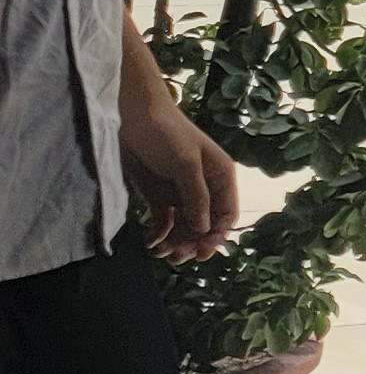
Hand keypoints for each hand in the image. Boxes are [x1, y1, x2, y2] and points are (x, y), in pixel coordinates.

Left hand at [121, 104, 240, 264]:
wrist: (132, 116)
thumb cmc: (167, 133)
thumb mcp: (185, 163)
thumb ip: (197, 196)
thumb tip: (206, 228)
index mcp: (220, 176)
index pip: (226, 213)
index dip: (218, 234)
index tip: (203, 252)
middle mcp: (203, 188)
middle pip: (205, 224)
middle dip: (193, 242)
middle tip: (178, 257)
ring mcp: (180, 193)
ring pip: (184, 227)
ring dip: (176, 242)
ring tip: (161, 252)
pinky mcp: (158, 196)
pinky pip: (164, 222)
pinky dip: (159, 234)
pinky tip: (152, 242)